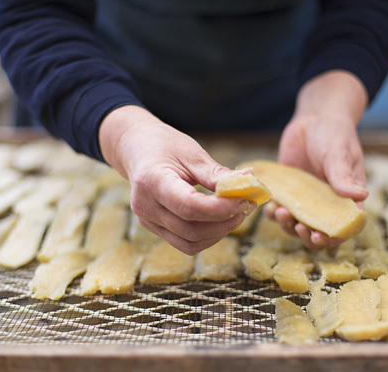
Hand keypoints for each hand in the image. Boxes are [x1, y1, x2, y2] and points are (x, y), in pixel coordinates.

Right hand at [99, 105, 254, 254]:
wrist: (136, 149)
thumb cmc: (165, 146)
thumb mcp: (192, 153)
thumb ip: (218, 174)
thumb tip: (250, 183)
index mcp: (151, 181)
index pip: (189, 206)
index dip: (220, 208)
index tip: (245, 200)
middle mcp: (145, 206)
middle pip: (191, 229)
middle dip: (224, 222)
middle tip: (247, 206)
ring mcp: (148, 221)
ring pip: (189, 242)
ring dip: (219, 233)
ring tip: (237, 213)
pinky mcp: (154, 228)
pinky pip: (185, 242)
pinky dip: (208, 236)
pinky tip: (221, 220)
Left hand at [269, 70, 368, 249]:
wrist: (314, 119)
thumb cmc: (334, 135)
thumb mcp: (339, 154)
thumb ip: (343, 176)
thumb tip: (361, 195)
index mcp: (346, 199)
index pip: (342, 227)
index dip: (332, 237)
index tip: (318, 236)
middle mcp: (326, 204)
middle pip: (317, 232)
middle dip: (306, 235)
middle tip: (296, 226)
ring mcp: (306, 200)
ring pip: (297, 225)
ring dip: (287, 225)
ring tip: (280, 212)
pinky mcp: (289, 193)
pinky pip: (281, 210)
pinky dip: (274, 214)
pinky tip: (270, 207)